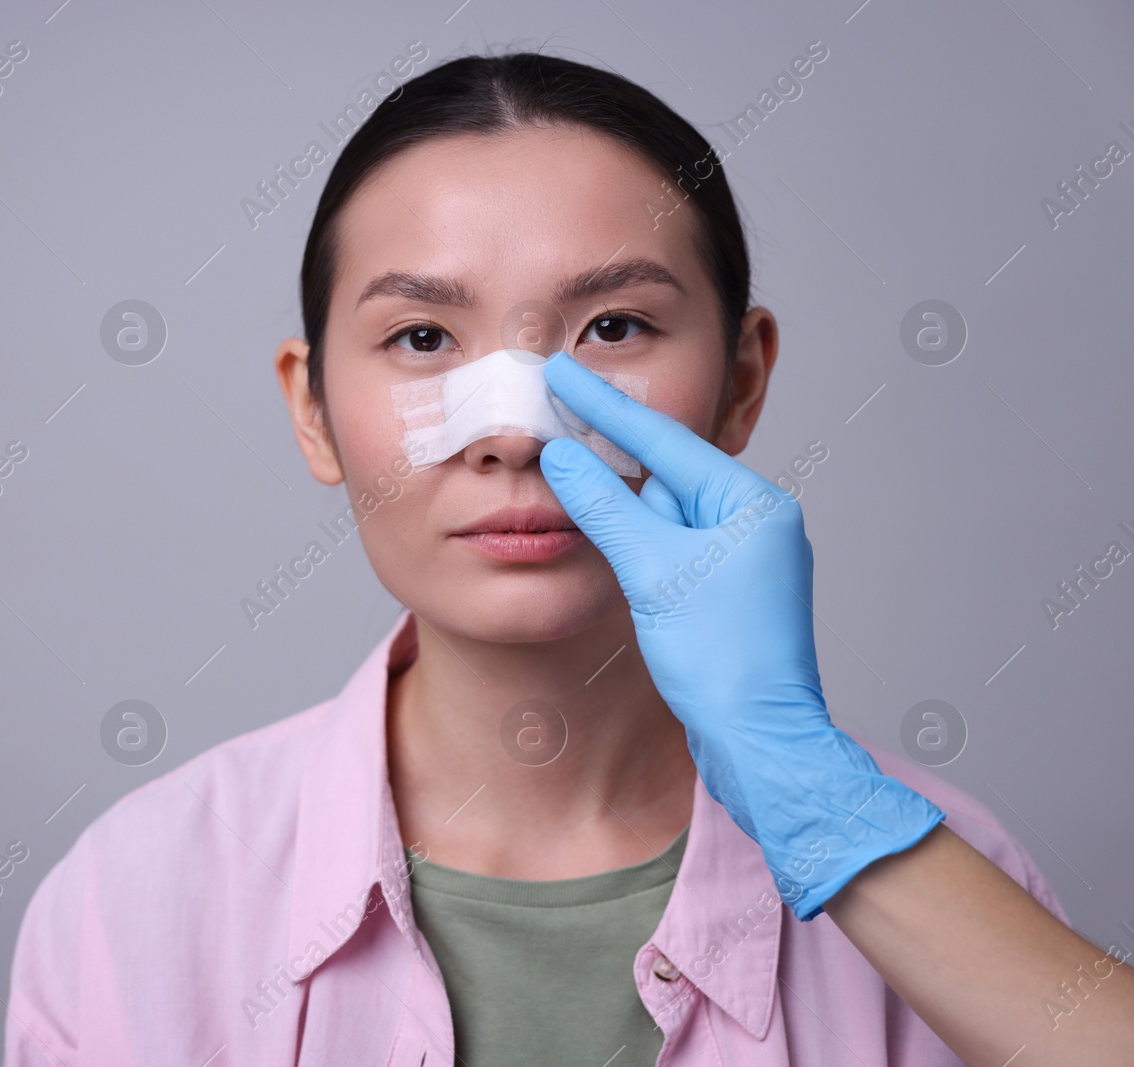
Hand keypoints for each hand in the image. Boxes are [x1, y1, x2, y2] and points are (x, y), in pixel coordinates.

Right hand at [538, 351, 942, 918]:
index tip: (562, 370)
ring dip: (616, 500)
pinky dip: (633, 538)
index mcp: (752, 504)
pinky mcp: (724, 594)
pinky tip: (598, 530)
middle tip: (554, 410)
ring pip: (663, 512)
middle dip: (609, 450)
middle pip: (664, 472)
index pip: (664, 441)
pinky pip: (669, 547)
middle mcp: (755, 522)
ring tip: (563, 464)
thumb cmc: (724, 663)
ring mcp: (741, 560)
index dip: (605, 406)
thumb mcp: (653, 572)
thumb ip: (605, 507)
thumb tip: (563, 456)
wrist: (762, 745)